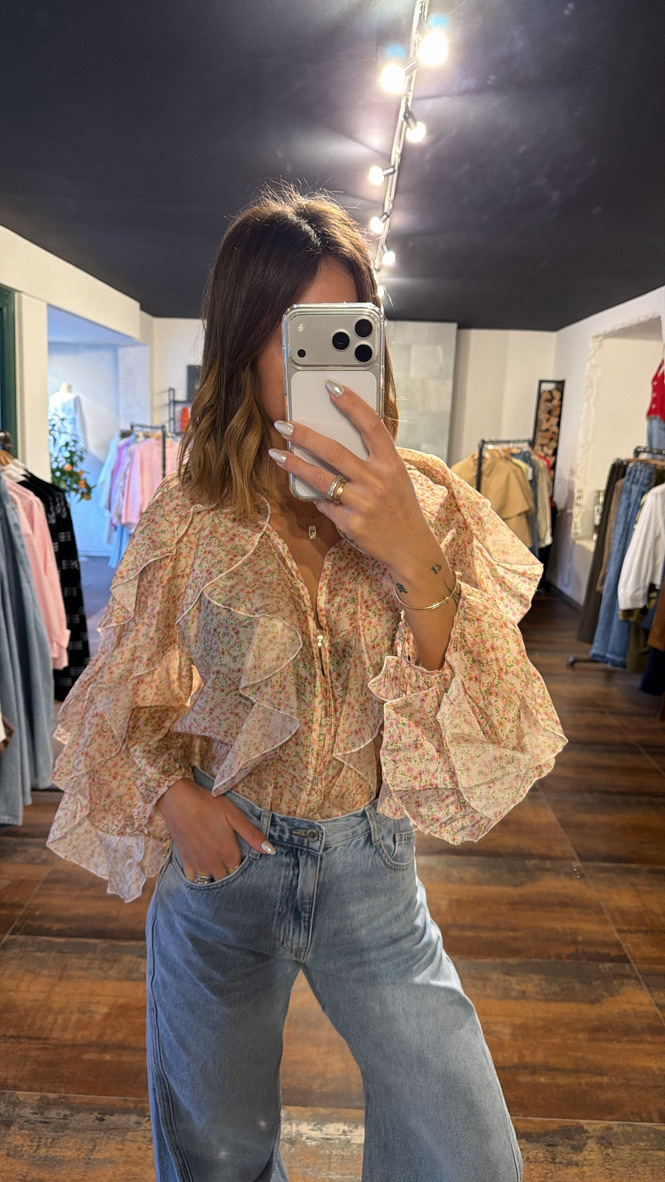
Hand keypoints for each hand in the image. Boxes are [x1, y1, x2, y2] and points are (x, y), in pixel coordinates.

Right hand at [156, 777, 274, 880]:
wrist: (177, 800)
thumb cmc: (208, 804)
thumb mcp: (233, 815)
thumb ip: (252, 834)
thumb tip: (271, 851)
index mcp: (228, 853)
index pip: (240, 872)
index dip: (243, 868)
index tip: (244, 861)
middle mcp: (213, 863)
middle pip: (226, 879)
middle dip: (230, 875)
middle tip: (232, 864)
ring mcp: (197, 864)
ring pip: (210, 881)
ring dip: (215, 878)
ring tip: (219, 868)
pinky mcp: (184, 861)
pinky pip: (193, 879)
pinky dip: (199, 878)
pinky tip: (202, 869)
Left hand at [269, 380, 433, 570]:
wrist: (411, 548)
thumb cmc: (400, 508)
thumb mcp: (396, 477)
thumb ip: (373, 460)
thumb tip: (339, 439)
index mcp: (392, 463)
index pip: (371, 425)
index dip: (351, 403)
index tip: (331, 386)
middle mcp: (378, 480)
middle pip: (335, 451)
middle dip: (305, 435)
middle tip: (284, 424)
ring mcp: (364, 502)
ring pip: (321, 478)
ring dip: (295, 464)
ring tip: (277, 454)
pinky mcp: (351, 523)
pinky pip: (325, 504)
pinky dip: (315, 497)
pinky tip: (307, 491)